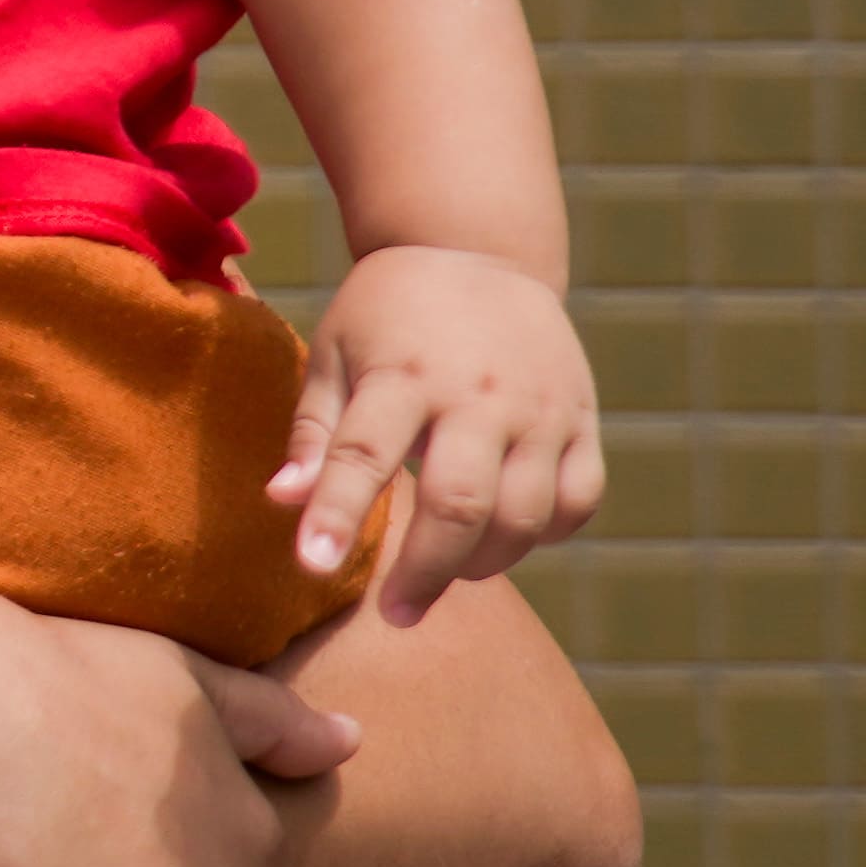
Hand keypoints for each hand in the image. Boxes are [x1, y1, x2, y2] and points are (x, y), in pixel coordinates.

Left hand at [274, 242, 603, 624]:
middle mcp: (478, 395)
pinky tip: (505, 537)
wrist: (478, 251)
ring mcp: (541, 410)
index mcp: (402, 373)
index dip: (338, 514)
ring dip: (485, 563)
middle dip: (427, 572)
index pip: (364, 454)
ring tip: (446, 574)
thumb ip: (312, 430)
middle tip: (397, 615)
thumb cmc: (387, 313)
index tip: (314, 567)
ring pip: (526, 515)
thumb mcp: (333, 351)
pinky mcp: (584, 420)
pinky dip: (545, 535)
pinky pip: (578, 502)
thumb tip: (281, 502)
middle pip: (462, 504)